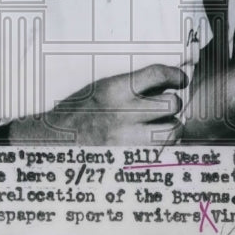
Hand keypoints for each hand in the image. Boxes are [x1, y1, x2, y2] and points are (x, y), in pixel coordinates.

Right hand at [7, 64, 186, 145]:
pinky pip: (162, 152)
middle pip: (171, 103)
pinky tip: (151, 143)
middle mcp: (122, 113)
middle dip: (173, 103)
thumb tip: (165, 82)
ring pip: (172, 130)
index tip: (180, 79)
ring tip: (160, 125)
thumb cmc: (78, 113)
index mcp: (113, 90)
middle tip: (166, 106)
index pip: (156, 74)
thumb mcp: (100, 88)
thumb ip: (131, 85)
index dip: (174, 75)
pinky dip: (162, 147)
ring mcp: (127, 140)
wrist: (54, 143)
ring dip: (171, 126)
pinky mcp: (130, 161)